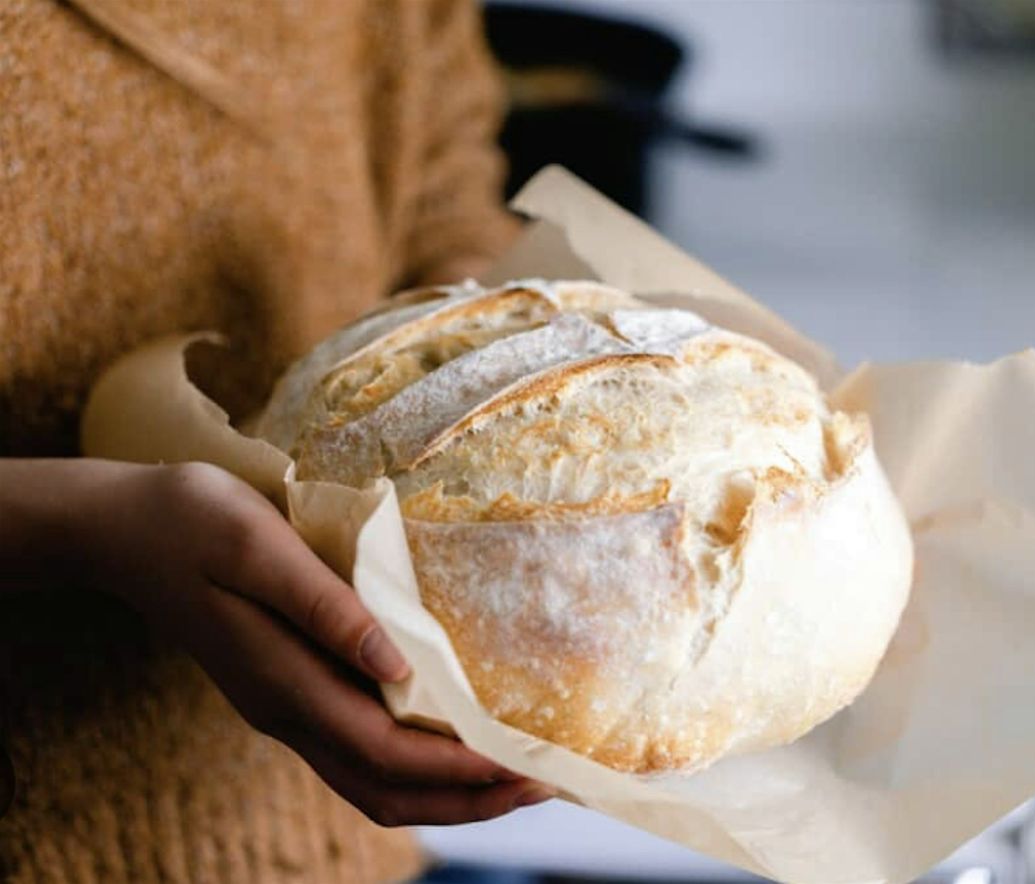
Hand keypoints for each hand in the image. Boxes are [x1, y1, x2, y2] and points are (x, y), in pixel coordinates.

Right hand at [63, 460, 552, 825]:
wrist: (123, 530)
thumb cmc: (192, 521)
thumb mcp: (257, 546)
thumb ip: (324, 608)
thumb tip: (398, 667)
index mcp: (281, 682)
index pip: (385, 752)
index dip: (459, 768)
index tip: (525, 765)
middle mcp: (284, 712)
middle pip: (386, 789)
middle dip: (467, 798)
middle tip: (542, 782)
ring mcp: (281, 710)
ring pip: (371, 784)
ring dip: (445, 793)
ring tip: (512, 776)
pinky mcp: (284, 693)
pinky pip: (358, 755)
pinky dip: (413, 766)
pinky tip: (450, 742)